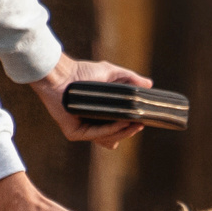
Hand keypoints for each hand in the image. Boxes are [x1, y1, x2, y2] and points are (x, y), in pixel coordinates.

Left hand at [30, 56, 152, 148]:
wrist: (62, 73)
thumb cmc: (82, 72)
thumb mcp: (112, 74)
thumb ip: (130, 79)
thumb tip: (149, 84)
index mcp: (98, 115)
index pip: (116, 129)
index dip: (128, 128)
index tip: (141, 122)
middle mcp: (89, 125)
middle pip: (113, 137)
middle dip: (128, 132)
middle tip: (140, 124)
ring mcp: (81, 130)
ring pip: (107, 138)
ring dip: (123, 132)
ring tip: (134, 124)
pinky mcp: (73, 133)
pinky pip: (96, 134)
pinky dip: (110, 129)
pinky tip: (122, 123)